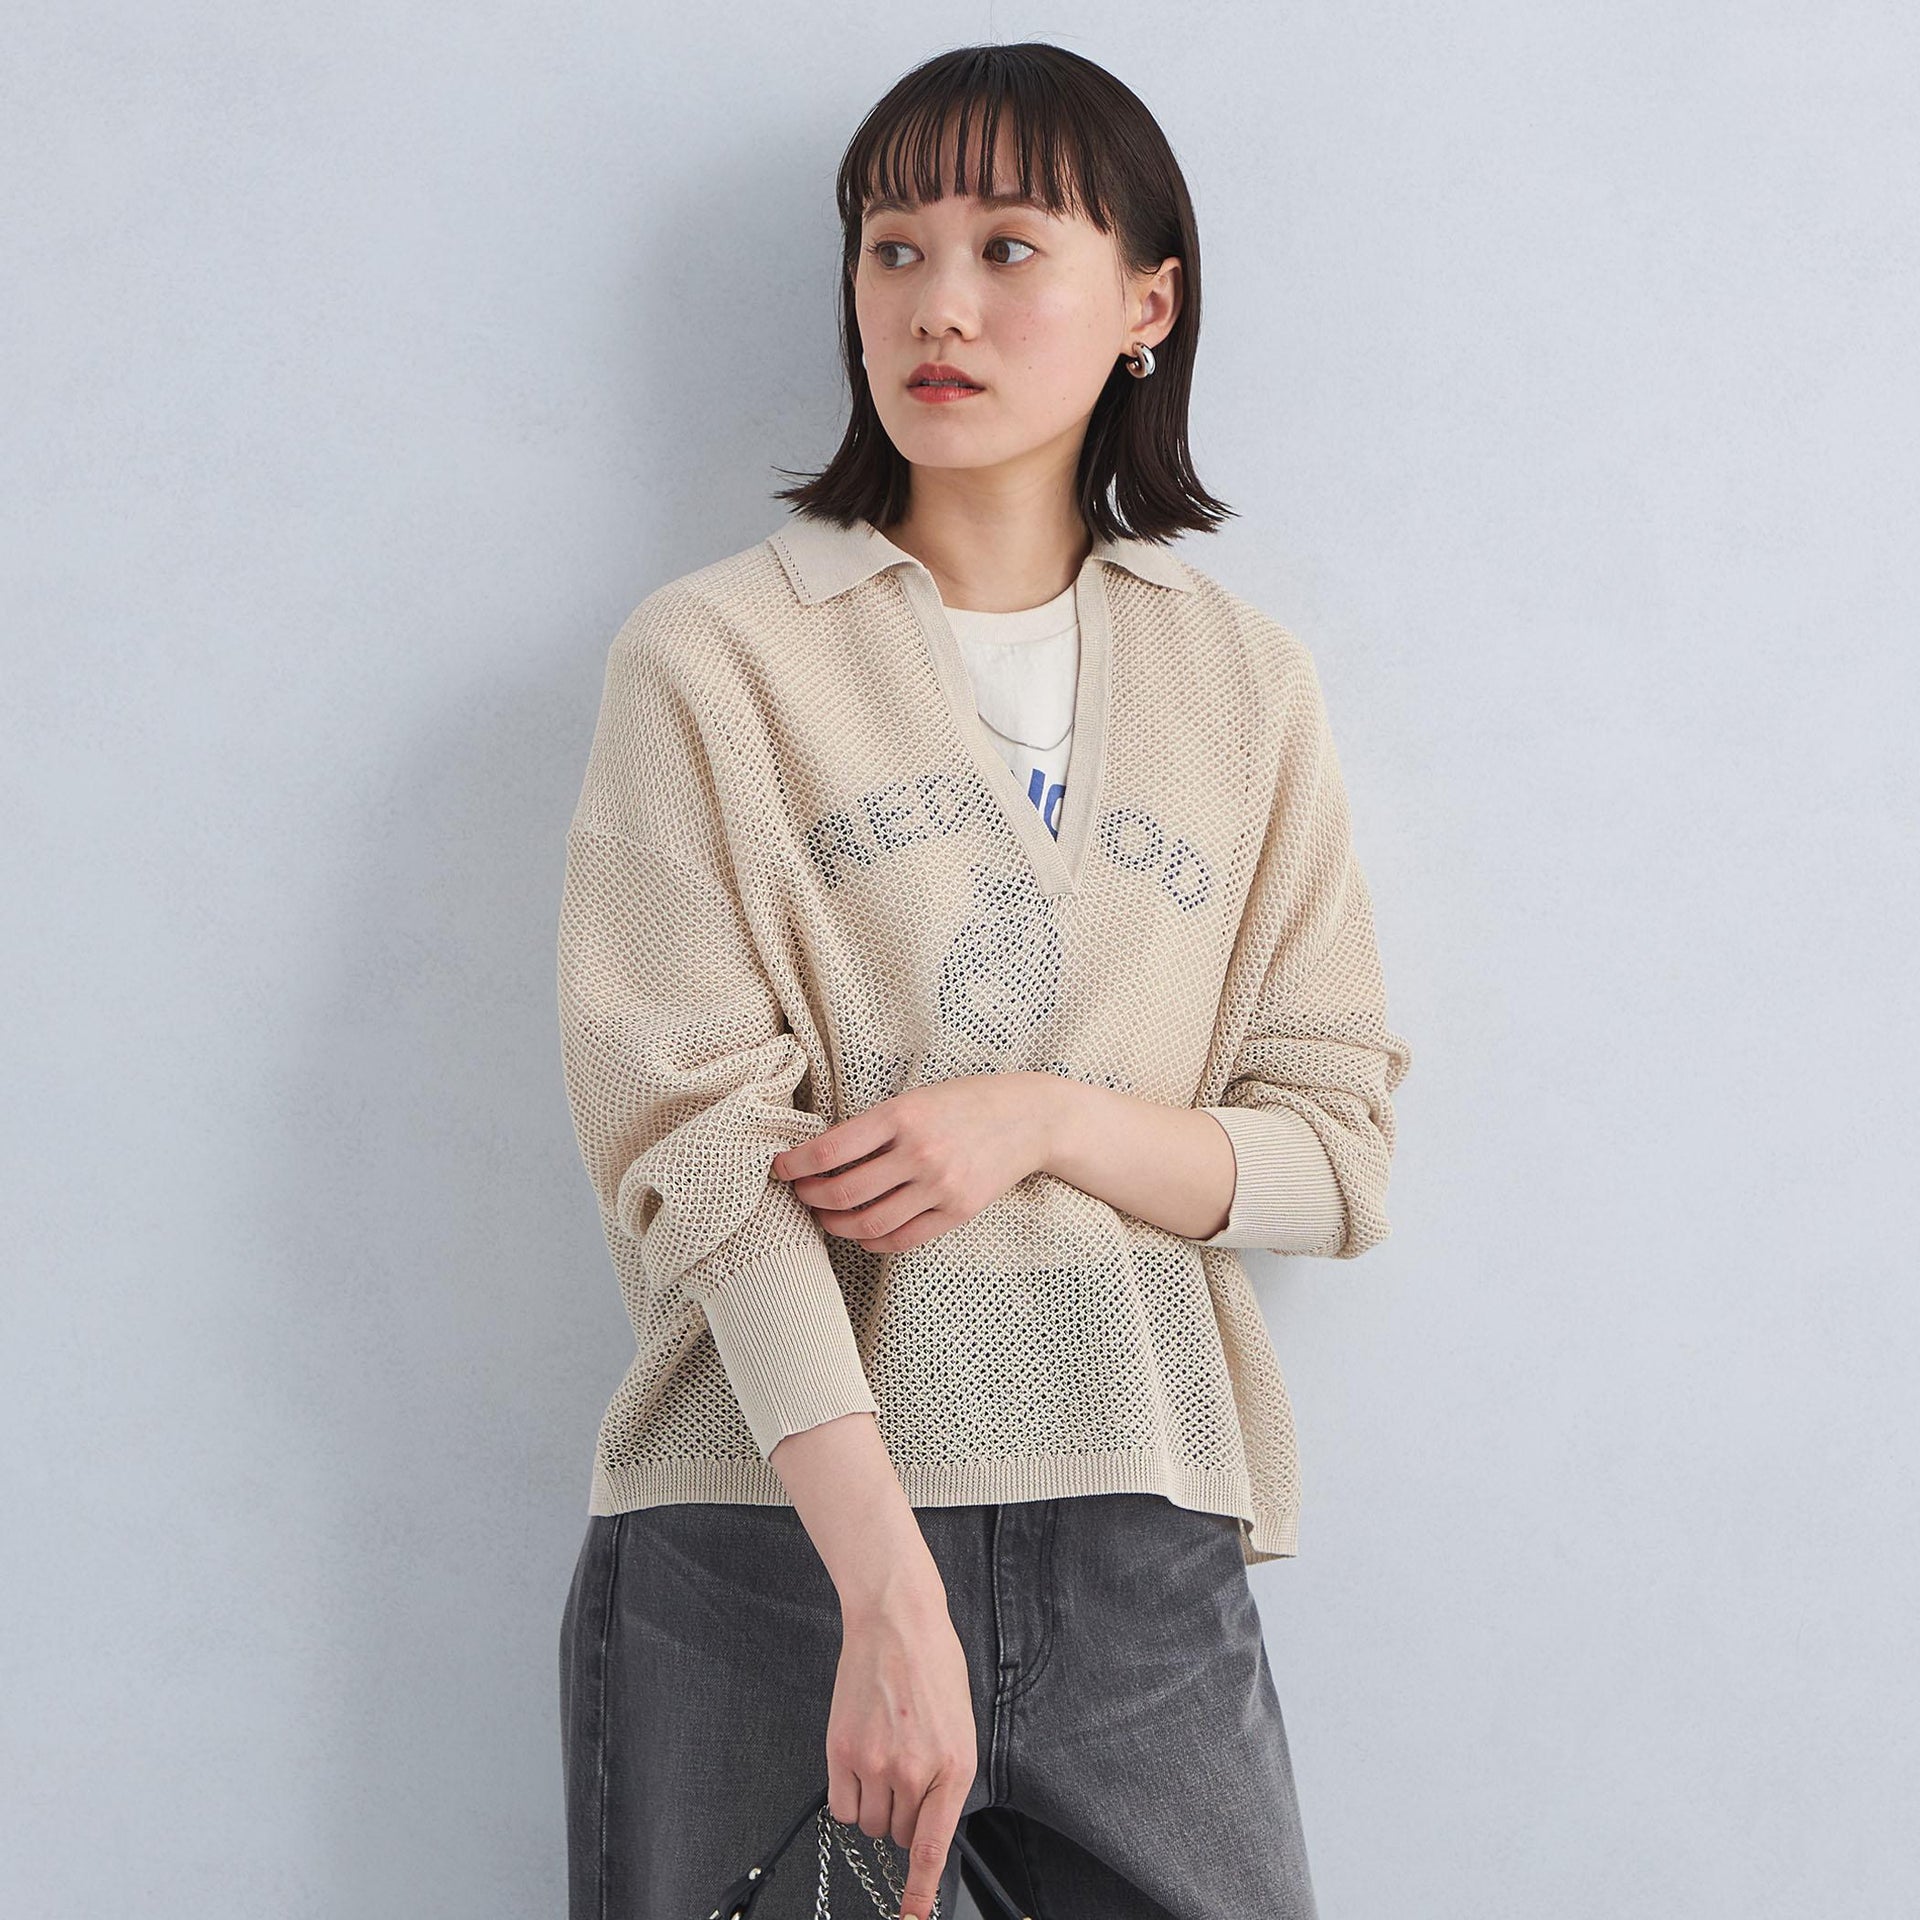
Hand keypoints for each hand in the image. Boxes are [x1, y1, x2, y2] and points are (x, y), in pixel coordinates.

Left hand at [771, 1072, 1056, 1252]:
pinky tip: (862, 1232)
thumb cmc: (965, 1102)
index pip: (829, 1150)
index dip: (794, 1164)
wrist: (1030, 1118)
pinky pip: (902, 1239)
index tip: (780, 1168)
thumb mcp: (916, 1098)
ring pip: (868, 1223)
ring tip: (826, 1215)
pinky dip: (872, 1241)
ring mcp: (940, 1187)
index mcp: (901, 1116)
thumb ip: (874, 1126)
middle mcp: (919, 1153)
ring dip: (835, 1224)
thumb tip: (819, 1155)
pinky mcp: (957, 1212)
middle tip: (800, 1194)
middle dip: (810, 1198)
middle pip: (843, 1192)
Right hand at [827, 1584, 977, 1919]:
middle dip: (903, 1814)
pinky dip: (849, 1796)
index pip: (933, 1847)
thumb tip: (928, 1823)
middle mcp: (913, 1772)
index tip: (909, 1919)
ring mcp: (874, 1764)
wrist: (896, 1622)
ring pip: (869, 1823)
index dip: (918, 1892)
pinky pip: (841, 1807)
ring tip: (883, 1757)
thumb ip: (945, 1779)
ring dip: (875, 1805)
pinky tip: (859, 1762)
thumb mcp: (960, 1726)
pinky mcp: (840, 1752)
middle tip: (905, 1770)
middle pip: (899, 1834)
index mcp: (953, 1766)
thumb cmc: (934, 1667)